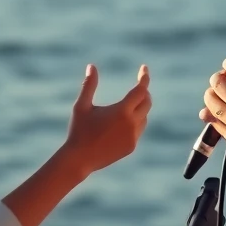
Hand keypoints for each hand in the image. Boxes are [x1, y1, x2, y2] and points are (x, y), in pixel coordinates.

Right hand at [61, 63, 150, 178]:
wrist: (79, 160)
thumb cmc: (78, 130)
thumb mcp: (81, 106)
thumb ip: (88, 85)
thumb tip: (91, 66)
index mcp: (122, 111)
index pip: (141, 90)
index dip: (144, 78)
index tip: (144, 68)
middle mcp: (132, 124)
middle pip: (146, 102)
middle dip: (143, 92)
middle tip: (138, 86)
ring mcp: (133, 136)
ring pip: (144, 116)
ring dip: (139, 108)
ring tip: (128, 105)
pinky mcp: (132, 146)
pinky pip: (139, 130)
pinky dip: (136, 122)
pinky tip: (124, 122)